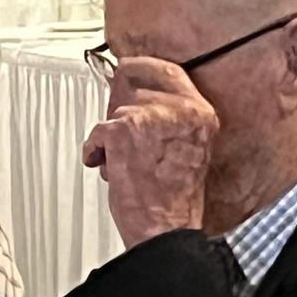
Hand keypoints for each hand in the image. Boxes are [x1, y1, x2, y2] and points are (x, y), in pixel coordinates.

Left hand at [82, 58, 216, 248]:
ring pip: (116, 115)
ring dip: (113, 140)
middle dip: (123, 116)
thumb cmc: (175, 200)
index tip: (128, 67)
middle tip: (123, 141)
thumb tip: (139, 102)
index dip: (145, 67)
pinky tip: (109, 169)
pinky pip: (98, 132)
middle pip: (137, 93)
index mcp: (200, 114)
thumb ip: (173, 122)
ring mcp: (149, 117)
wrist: (165, 229)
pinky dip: (96, 151)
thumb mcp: (190, 150)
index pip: (171, 72)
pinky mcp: (123, 130)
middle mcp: (179, 110)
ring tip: (126, 167)